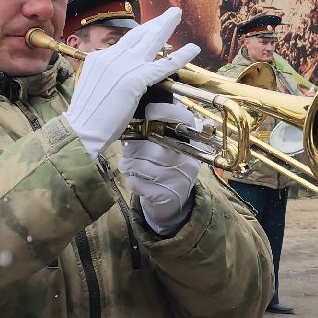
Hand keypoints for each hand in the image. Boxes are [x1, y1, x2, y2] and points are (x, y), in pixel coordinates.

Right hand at [64, 8, 198, 156]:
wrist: (82, 129)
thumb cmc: (87, 117)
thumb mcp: (93, 88)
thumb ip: (107, 77)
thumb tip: (118, 79)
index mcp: (99, 58)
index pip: (124, 43)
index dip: (141, 35)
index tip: (152, 29)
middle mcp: (111, 57)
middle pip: (137, 34)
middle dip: (155, 22)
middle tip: (169, 13)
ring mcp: (124, 66)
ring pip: (150, 42)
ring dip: (166, 26)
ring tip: (177, 15)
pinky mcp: (136, 79)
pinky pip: (163, 65)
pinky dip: (179, 57)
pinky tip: (193, 49)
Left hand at [121, 102, 202, 233]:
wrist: (173, 205)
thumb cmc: (164, 170)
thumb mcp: (167, 150)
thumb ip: (155, 135)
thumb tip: (130, 117)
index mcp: (190, 145)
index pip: (184, 120)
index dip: (166, 112)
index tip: (149, 112)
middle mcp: (188, 161)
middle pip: (153, 148)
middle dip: (133, 149)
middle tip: (127, 151)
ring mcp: (179, 180)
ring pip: (142, 166)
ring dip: (129, 165)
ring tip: (129, 165)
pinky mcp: (166, 196)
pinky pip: (139, 184)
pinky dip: (132, 181)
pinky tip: (136, 181)